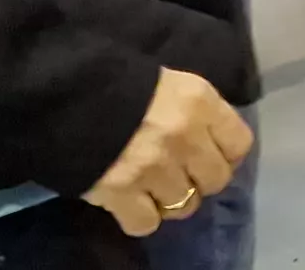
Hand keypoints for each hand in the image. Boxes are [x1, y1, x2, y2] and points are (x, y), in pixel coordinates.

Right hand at [80, 69, 249, 236]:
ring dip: (169, 201)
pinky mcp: (121, 192)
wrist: (65, 93)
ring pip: (184, 206)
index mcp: (200, 102)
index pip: (239, 144)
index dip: (225, 154)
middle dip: (198, 180)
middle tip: (177, 174)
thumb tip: (212, 141)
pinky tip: (130, 202)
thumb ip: (197, 111)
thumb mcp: (171, 83)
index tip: (207, 155)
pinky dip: (139, 218)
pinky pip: (147, 223)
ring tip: (151, 188)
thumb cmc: (120, 82)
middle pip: (216, 180)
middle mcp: (184, 136)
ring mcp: (154, 167)